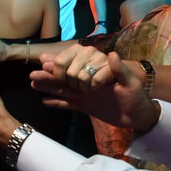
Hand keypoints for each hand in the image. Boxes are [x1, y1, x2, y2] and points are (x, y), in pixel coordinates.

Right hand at [30, 49, 158, 131]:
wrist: (139, 116)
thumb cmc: (137, 96)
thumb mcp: (131, 82)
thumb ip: (120, 69)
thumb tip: (112, 54)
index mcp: (97, 69)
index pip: (75, 64)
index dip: (61, 66)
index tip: (48, 66)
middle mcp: (88, 79)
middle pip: (64, 76)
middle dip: (49, 75)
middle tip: (32, 74)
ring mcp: (85, 93)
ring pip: (63, 88)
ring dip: (48, 86)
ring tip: (32, 83)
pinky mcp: (85, 106)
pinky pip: (68, 104)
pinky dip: (56, 103)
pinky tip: (43, 101)